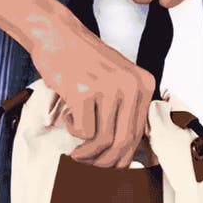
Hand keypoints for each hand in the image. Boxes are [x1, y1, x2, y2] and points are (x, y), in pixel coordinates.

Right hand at [27, 8, 155, 167]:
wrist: (58, 35)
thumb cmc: (83, 60)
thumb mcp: (117, 80)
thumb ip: (124, 110)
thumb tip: (122, 155)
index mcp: (144, 84)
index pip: (138, 133)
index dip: (123, 157)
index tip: (110, 168)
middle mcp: (131, 85)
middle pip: (123, 141)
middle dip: (105, 162)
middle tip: (89, 166)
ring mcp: (109, 88)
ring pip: (103, 140)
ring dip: (86, 153)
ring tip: (75, 152)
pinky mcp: (84, 91)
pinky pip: (82, 131)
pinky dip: (72, 131)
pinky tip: (68, 116)